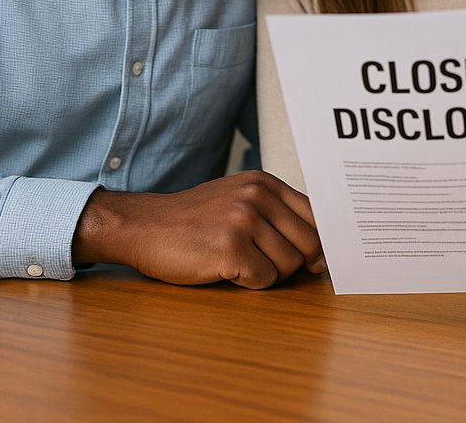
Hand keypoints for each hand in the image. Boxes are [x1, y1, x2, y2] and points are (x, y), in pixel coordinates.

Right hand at [72, 170, 325, 288]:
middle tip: (267, 264)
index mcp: (265, 183)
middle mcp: (258, 197)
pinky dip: (250, 283)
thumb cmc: (196, 219)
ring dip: (268, 273)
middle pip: (308, 244)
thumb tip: (321, 250)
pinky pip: (264, 280)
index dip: (320, 242)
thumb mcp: (240, 200)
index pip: (316, 215)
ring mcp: (243, 221)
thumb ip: (278, 215)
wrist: (144, 226)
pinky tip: (228, 271)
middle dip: (294, 263)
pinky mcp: (229, 250)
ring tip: (241, 262)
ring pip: (288, 265)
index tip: (317, 259)